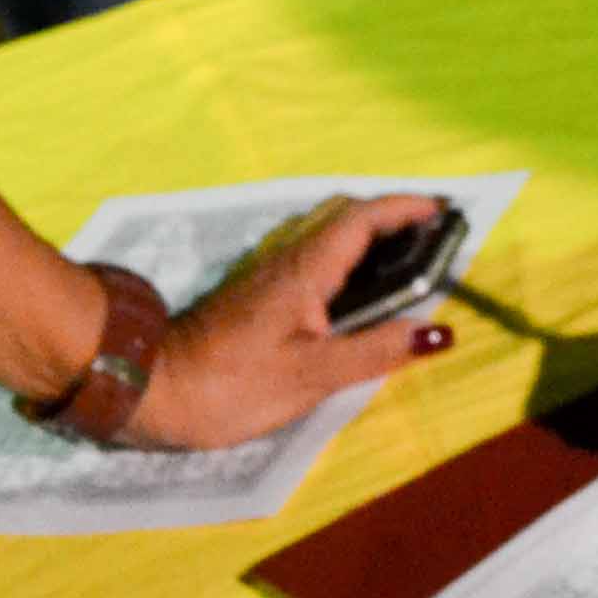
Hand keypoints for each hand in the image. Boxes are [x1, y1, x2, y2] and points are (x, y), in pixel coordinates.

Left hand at [127, 194, 453, 448]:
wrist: (151, 389)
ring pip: (328, 239)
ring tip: (412, 267)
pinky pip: (315, 263)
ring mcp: (269, 276)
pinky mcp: (258, 296)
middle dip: (392, 219)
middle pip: (345, 219)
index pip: (363, 219)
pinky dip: (348, 266)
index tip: (446, 211)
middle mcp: (288, 261)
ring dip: (370, 241)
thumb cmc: (230, 384)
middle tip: (436, 239)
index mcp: (306, 271)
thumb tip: (438, 332)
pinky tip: (360, 299)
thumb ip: (375, 351)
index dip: (406, 208)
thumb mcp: (311, 375)